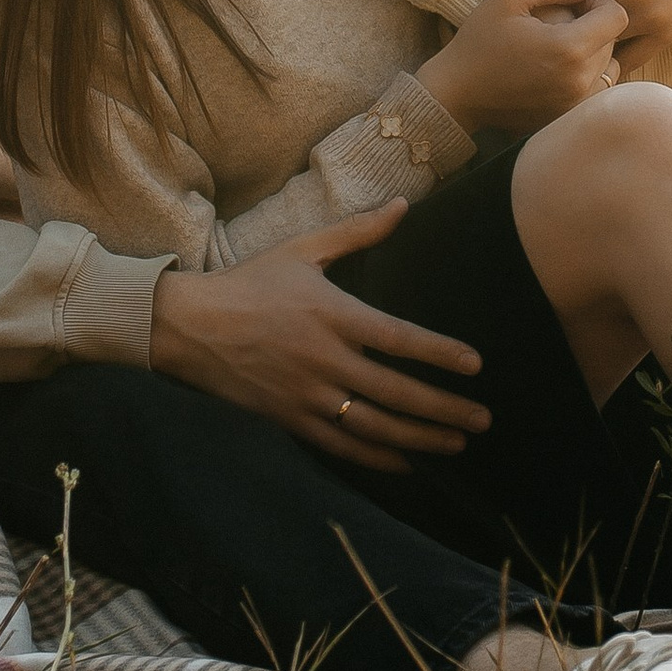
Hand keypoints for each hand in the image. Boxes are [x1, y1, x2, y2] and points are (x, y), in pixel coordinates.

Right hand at [148, 215, 489, 472]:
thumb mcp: (303, 250)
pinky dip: (377, 459)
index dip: (440, 354)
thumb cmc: (249, 283)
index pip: (399, 338)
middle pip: (396, 392)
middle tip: (484, 419)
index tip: (476, 365)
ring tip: (457, 445)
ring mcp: (307, 395)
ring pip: (374, 426)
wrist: (187, 326)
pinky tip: (408, 465)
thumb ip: (358, 232)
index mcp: (332, 314)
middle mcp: (324, 360)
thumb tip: (404, 205)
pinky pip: (341, 446)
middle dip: (444, 408)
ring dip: (420, 439)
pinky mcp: (289, 419)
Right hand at [417, 0, 627, 138]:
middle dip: (593, 27)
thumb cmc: (479, 42)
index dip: (598, 2)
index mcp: (568, 49)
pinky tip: (555, 69)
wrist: (456, 95)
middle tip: (557, 25)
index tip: (572, 5)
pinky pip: (596, 89)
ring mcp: (575, 105)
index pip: (617, 16)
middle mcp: (579, 82)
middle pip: (614, 41)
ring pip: (610, 66)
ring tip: (558, 48)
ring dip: (593, 52)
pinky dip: (584, 75)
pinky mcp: (568, 119)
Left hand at [560, 0, 671, 58]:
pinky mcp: (664, 36)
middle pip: (576, 10)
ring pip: (596, 37)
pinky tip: (596, 53)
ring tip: (567, 33)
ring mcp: (649, 16)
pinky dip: (607, 59)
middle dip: (559, 12)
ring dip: (580, 37)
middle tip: (548, 13)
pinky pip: (625, 60)